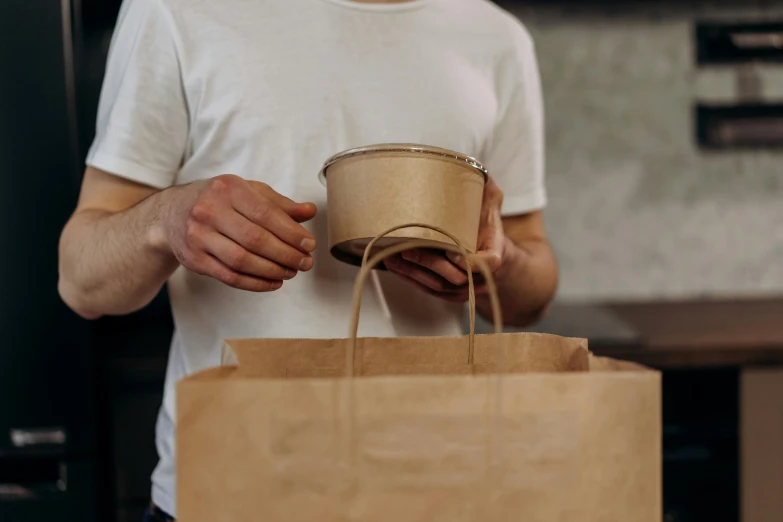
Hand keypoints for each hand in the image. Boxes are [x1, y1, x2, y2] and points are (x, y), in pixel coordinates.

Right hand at [160, 174, 316, 291]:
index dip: (291, 232)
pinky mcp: (194, 259)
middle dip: (286, 255)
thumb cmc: (220, 201)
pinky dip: (255, 283)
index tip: (309, 245)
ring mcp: (198, 236)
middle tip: (305, 263)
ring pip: (242, 261)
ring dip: (272, 271)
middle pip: (255, 239)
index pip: (266, 214)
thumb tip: (310, 211)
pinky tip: (273, 282)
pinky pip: (230, 277)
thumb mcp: (248, 192)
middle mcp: (209, 210)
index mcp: (228, 189)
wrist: (172, 214)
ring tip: (291, 272)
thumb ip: (279, 204)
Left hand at [384, 176, 507, 301]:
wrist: (488, 246)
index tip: (451, 250)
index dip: (471, 261)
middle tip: (406, 249)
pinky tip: (394, 266)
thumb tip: (473, 167)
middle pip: (455, 278)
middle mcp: (481, 275)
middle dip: (429, 264)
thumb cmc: (484, 218)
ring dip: (413, 273)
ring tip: (392, 257)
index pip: (489, 262)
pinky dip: (410, 279)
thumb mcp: (490, 198)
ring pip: (438, 287)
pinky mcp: (448, 291)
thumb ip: (484, 185)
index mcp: (494, 251)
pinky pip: (428, 289)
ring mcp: (465, 287)